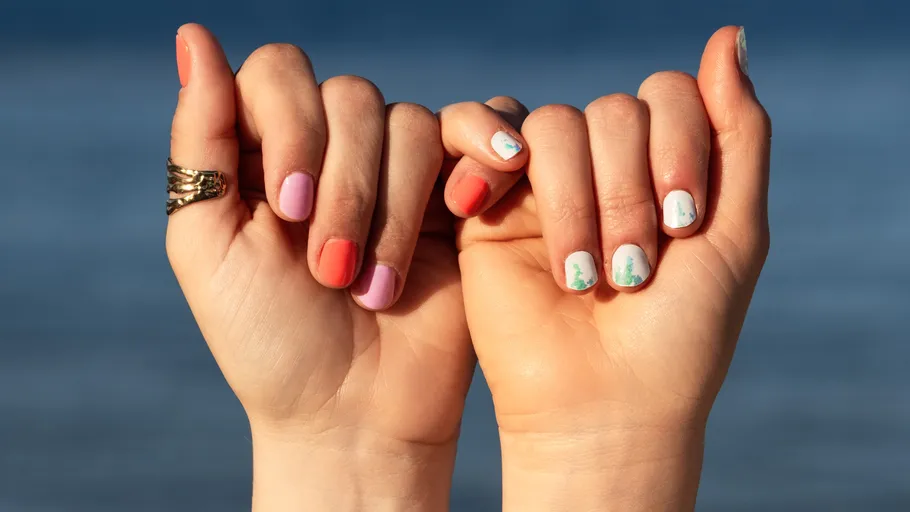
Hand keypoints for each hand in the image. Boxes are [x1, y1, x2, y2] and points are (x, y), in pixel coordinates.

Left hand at [166, 24, 526, 510]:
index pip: (280, 73)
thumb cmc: (271, 342)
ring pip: (411, 123)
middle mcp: (336, 151)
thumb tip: (194, 35)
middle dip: (345, 186)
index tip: (287, 209)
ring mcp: (402, 172)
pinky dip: (479, 152)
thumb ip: (200, 137)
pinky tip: (465, 203)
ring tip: (375, 288)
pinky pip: (481, 132)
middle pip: (352, 96)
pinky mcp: (461, 196)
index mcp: (269, 152)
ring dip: (392, 208)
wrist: (354, 415)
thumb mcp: (207, 243)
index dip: (289, 125)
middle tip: (331, 270)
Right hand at [456, 27, 770, 510]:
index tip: (683, 225)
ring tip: (580, 277)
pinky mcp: (488, 208)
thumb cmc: (679, 335)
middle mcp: (605, 169)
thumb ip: (739, 132)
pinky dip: (490, 160)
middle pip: (613, 110)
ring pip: (556, 126)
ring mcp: (545, 185)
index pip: (668, 95)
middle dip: (628, 190)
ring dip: (578, 203)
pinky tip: (490, 205)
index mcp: (662, 170)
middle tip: (633, 270)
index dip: (677, 147)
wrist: (601, 408)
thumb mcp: (736, 231)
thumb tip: (730, 34)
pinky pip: (485, 140)